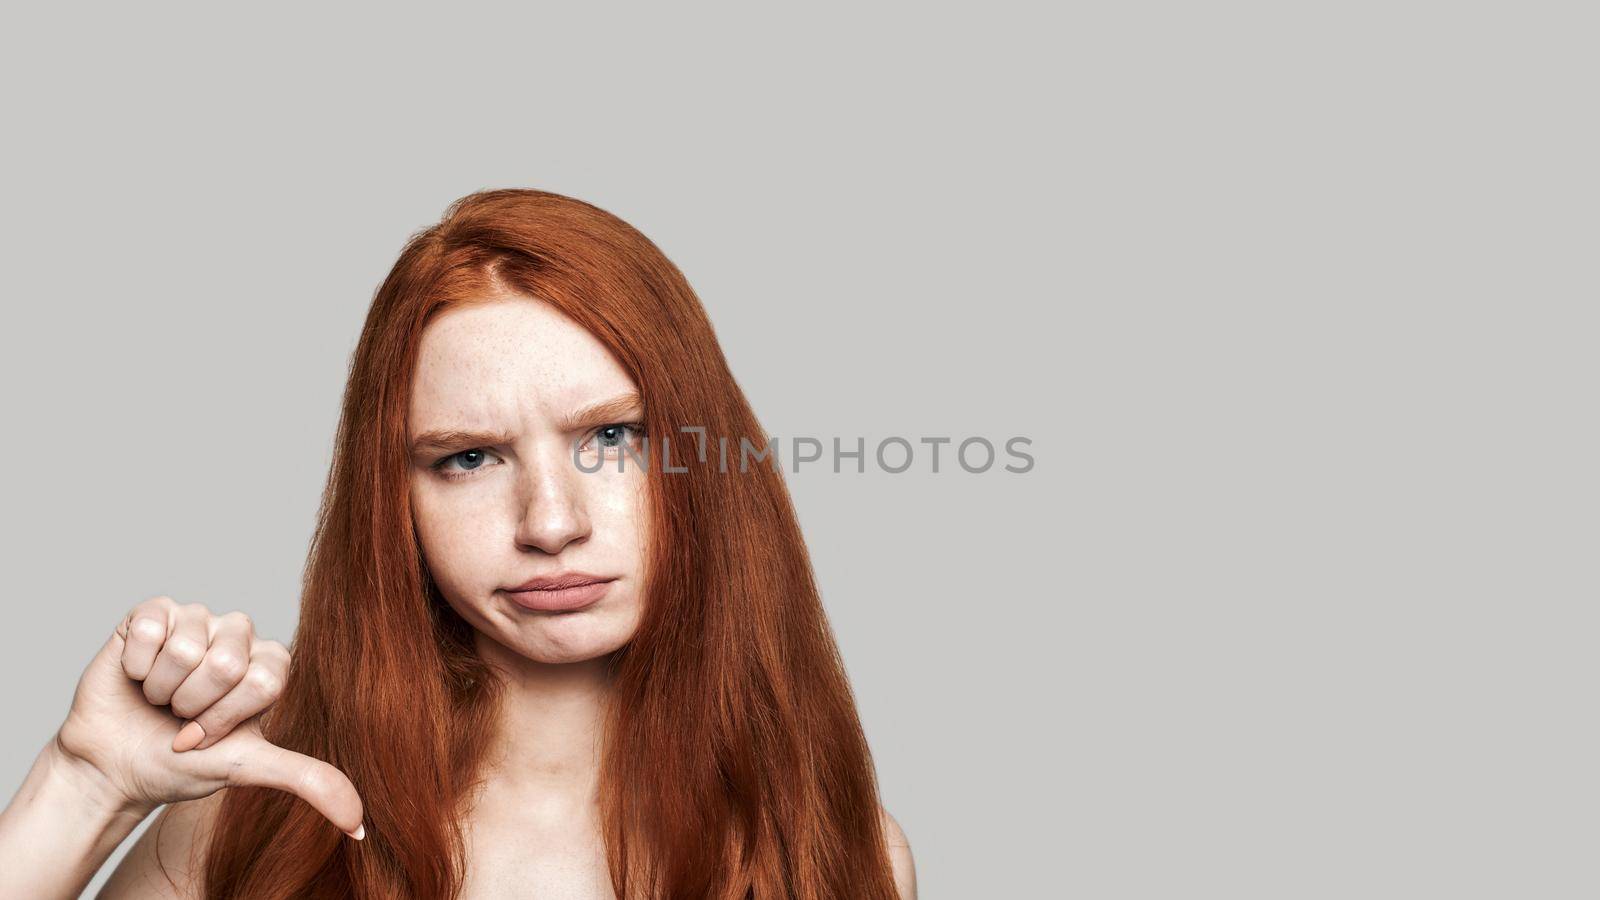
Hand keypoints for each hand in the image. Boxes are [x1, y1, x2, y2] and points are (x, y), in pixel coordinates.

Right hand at [52, 596, 364, 838]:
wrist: (114, 766)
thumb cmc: (181, 764)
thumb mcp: (249, 770)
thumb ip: (308, 782)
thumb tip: (359, 822)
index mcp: (270, 664)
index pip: (263, 681)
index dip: (224, 719)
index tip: (206, 737)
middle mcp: (239, 635)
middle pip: (227, 663)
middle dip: (193, 705)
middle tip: (179, 716)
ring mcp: (197, 619)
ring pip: (186, 648)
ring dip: (161, 688)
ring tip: (158, 698)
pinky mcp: (153, 613)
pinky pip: (150, 627)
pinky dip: (136, 664)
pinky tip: (136, 675)